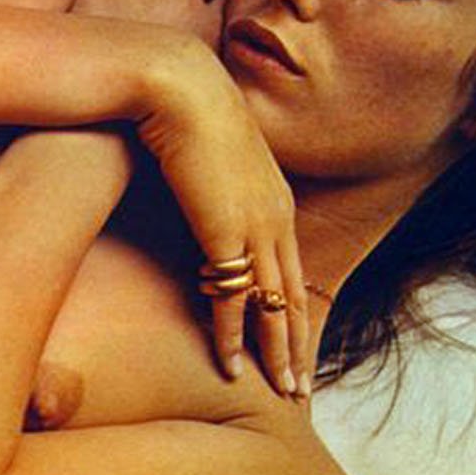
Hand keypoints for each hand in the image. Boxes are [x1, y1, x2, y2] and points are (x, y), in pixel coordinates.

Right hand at [137, 38, 309, 396]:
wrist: (174, 84)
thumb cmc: (179, 110)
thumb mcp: (203, 153)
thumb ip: (208, 181)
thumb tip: (194, 194)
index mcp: (273, 196)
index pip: (289, 266)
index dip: (292, 308)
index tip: (293, 341)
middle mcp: (275, 215)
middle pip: (293, 293)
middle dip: (298, 344)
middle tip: (301, 386)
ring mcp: (255, 226)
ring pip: (275, 305)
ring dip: (278, 352)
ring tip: (283, 390)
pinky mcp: (227, 233)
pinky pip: (234, 299)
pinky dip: (233, 335)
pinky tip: (234, 365)